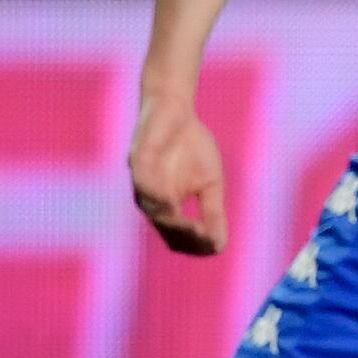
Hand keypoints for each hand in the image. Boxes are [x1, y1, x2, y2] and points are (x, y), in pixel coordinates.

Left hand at [129, 88, 228, 256]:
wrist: (176, 110)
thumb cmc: (192, 146)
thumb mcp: (211, 183)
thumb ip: (213, 211)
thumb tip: (220, 245)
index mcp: (167, 208)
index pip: (179, 239)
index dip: (197, 246)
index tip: (215, 246)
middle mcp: (151, 201)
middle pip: (167, 232)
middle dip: (189, 240)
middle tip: (208, 238)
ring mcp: (142, 183)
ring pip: (155, 213)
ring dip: (177, 225)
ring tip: (198, 229)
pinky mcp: (138, 161)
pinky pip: (146, 186)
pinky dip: (161, 200)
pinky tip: (177, 207)